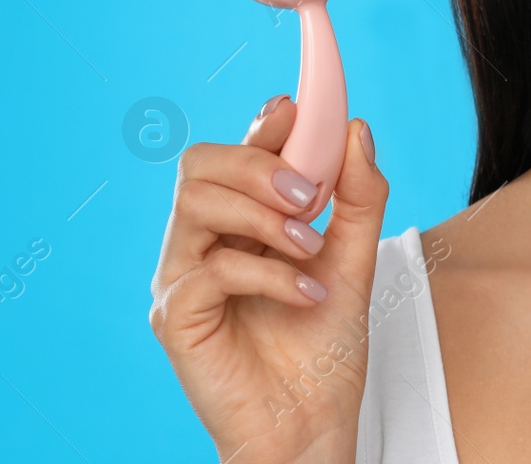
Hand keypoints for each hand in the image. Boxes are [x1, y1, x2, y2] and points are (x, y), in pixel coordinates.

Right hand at [149, 96, 388, 463]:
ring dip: (262, 217)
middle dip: (258, 165)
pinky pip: (208, 268)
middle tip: (308, 195)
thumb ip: (357, 196)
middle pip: (201, 163)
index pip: (234, 151)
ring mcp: (180, 276)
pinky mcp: (174, 316)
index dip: (261, 123)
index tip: (296, 106)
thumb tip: (356, 129)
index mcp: (237, 220)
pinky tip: (303, 293)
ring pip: (196, 203)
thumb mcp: (355, 259)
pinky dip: (265, 273)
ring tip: (310, 249)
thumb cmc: (323, 349)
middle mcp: (201, 240)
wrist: (314, 424)